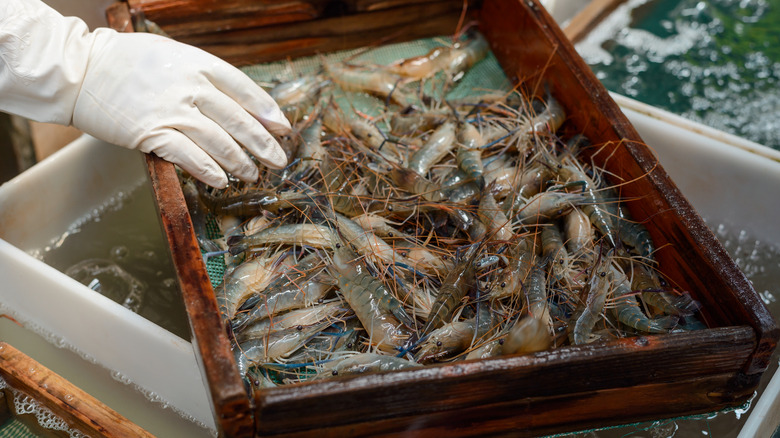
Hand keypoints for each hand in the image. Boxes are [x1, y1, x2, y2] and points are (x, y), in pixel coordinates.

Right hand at [73, 30, 290, 187]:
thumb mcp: (173, 55)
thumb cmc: (127, 62)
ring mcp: (171, 111)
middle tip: (278, 160)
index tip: (283, 128)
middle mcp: (190, 87)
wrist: (79, 69)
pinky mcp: (151, 133)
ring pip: (219, 142)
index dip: (267, 111)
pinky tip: (221, 181)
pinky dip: (209, 171)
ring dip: (240, 163)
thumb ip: (204, 75)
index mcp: (198, 64)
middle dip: (263, 144)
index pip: (244, 89)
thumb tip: (238, 103)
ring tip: (252, 174)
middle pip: (239, 121)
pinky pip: (189, 156)